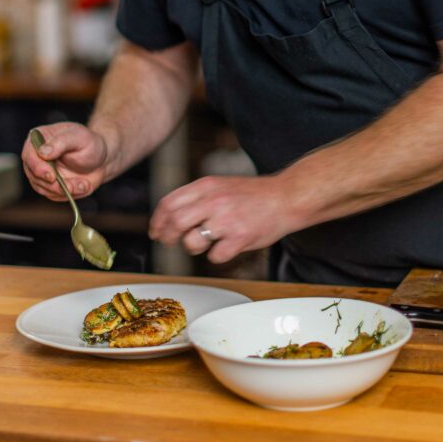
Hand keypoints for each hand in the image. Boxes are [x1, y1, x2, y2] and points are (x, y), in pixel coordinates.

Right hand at [21, 121, 108, 201]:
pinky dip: (70, 194)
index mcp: (40, 138)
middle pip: (33, 175)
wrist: (100, 160)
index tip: (51, 176)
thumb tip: (43, 152)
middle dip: (53, 184)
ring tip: (82, 184)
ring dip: (64, 190)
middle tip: (71, 186)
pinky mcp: (50, 186)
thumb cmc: (89, 143)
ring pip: (43, 188)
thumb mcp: (79, 137)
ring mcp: (42, 173)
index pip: (29, 154)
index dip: (38, 167)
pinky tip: (82, 185)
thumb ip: (61, 142)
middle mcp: (37, 157)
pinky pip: (54, 196)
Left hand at [149, 174, 299, 263]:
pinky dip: (217, 255)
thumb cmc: (253, 195)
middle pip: (175, 222)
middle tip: (169, 242)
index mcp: (207, 185)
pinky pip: (215, 256)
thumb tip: (170, 215)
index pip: (170, 202)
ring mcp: (227, 220)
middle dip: (168, 236)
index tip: (156, 231)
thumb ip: (197, 196)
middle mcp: (214, 201)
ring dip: (193, 247)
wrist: (286, 197)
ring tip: (205, 242)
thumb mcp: (221, 185)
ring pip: (192, 242)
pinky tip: (226, 247)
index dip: (158, 220)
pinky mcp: (240, 237)